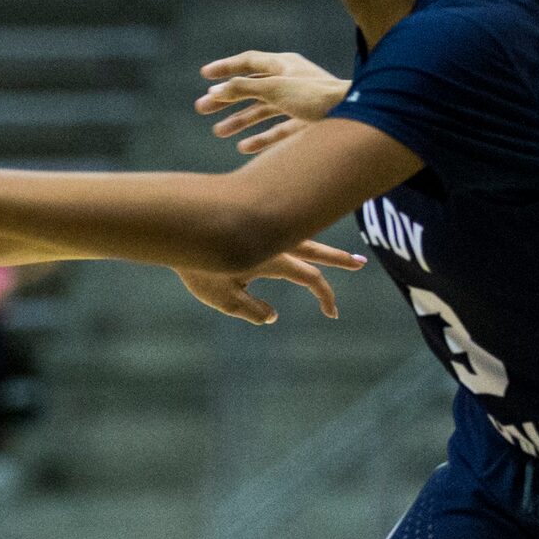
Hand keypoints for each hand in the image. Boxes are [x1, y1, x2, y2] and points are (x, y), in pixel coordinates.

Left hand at [170, 238, 359, 325]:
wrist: (178, 227)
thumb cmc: (196, 265)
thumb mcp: (222, 297)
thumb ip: (250, 310)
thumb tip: (272, 317)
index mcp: (275, 259)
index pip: (311, 279)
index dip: (326, 296)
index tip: (332, 314)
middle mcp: (275, 240)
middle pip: (316, 250)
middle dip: (339, 259)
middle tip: (360, 263)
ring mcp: (264, 228)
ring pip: (301, 233)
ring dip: (319, 244)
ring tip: (331, 245)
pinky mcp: (249, 221)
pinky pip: (280, 225)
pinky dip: (295, 230)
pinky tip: (293, 230)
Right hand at [195, 51, 351, 155]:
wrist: (353, 115)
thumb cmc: (315, 96)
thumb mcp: (274, 88)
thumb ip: (242, 88)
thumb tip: (214, 91)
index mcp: (283, 64)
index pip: (248, 62)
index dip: (225, 67)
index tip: (204, 75)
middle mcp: (289, 80)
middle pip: (251, 88)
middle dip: (226, 99)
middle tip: (201, 108)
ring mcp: (298, 102)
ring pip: (262, 110)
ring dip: (240, 120)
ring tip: (218, 132)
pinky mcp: (306, 122)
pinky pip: (278, 129)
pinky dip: (261, 138)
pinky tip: (244, 147)